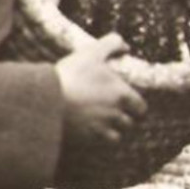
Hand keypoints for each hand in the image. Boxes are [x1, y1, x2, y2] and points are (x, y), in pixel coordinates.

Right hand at [57, 33, 147, 149]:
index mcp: (121, 94)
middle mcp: (116, 114)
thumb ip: (112, 44)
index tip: (130, 103)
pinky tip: (90, 132)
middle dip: (125, 119)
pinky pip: (98, 145)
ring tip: (102, 123)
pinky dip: (97, 139)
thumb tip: (125, 46)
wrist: (47, 99)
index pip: (141, 107)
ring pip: (116, 136)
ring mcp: (101, 129)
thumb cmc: (72, 74)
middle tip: (115, 113)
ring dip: (112, 131)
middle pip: (129, 123)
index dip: (136, 106)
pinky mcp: (87, 140)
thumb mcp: (92, 52)